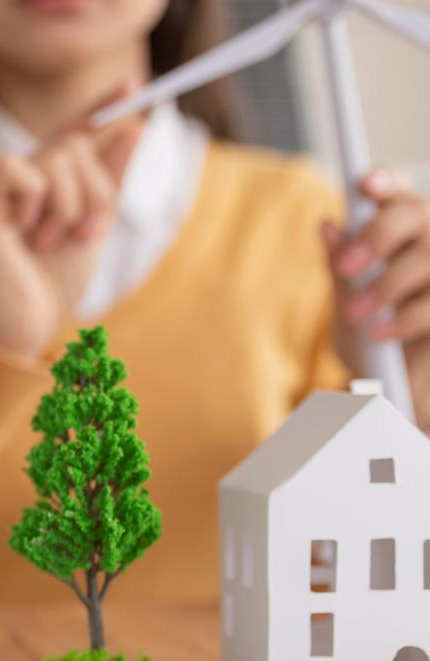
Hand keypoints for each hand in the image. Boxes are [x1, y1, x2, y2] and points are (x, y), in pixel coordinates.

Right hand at [0, 93, 142, 360]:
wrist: (29, 325)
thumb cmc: (56, 281)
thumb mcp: (96, 223)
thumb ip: (110, 178)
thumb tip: (134, 126)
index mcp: (46, 183)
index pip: (73, 133)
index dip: (99, 108)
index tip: (133, 86)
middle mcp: (19, 179)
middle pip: (73, 145)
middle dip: (96, 189)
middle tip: (87, 234)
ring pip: (56, 159)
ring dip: (72, 205)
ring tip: (55, 243)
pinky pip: (21, 170)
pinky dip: (38, 202)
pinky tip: (27, 233)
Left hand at [322, 168, 429, 423]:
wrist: (395, 394)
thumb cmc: (369, 340)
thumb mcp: (346, 304)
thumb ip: (339, 266)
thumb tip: (327, 224)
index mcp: (400, 232)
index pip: (396, 192)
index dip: (384, 181)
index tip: (363, 184)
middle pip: (415, 213)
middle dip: (377, 235)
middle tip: (346, 266)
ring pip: (427, 259)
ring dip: (386, 285)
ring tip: (356, 314)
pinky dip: (406, 318)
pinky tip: (380, 332)